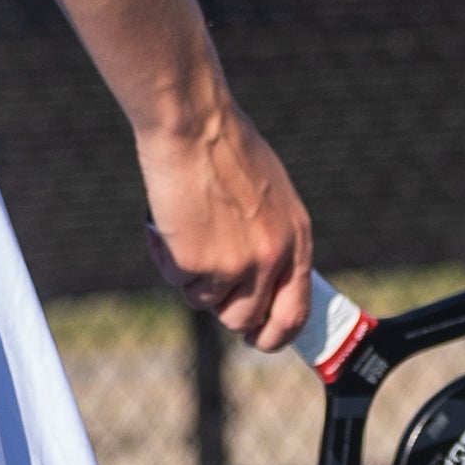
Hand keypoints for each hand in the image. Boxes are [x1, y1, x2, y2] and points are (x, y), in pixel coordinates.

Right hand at [139, 97, 314, 352]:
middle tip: (203, 278)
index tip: (257, 340)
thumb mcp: (270, 197)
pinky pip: (177, 281)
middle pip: (244, 319)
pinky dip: (167, 258)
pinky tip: (168, 221)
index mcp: (297, 240)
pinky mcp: (197, 264)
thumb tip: (261, 283)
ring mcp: (235, 265)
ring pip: (204, 303)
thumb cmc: (226, 151)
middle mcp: (272, 259)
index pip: (295, 312)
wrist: (194, 124)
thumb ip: (271, 240)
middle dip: (220, 307)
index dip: (275, 336)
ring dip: (190, 277)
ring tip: (186, 230)